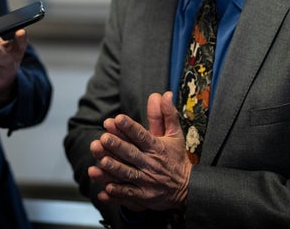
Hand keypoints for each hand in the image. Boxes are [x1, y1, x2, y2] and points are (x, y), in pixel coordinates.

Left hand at [88, 91, 190, 211]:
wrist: (188, 188)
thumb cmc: (177, 158)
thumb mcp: (175, 135)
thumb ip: (167, 114)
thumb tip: (165, 93)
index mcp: (157, 147)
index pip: (142, 135)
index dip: (129, 127)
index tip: (117, 119)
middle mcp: (151, 164)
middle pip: (132, 154)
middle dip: (117, 146)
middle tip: (103, 138)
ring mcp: (147, 181)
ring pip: (128, 174)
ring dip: (114, 168)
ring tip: (101, 160)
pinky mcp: (143, 197)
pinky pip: (128, 195)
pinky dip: (117, 193)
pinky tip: (105, 189)